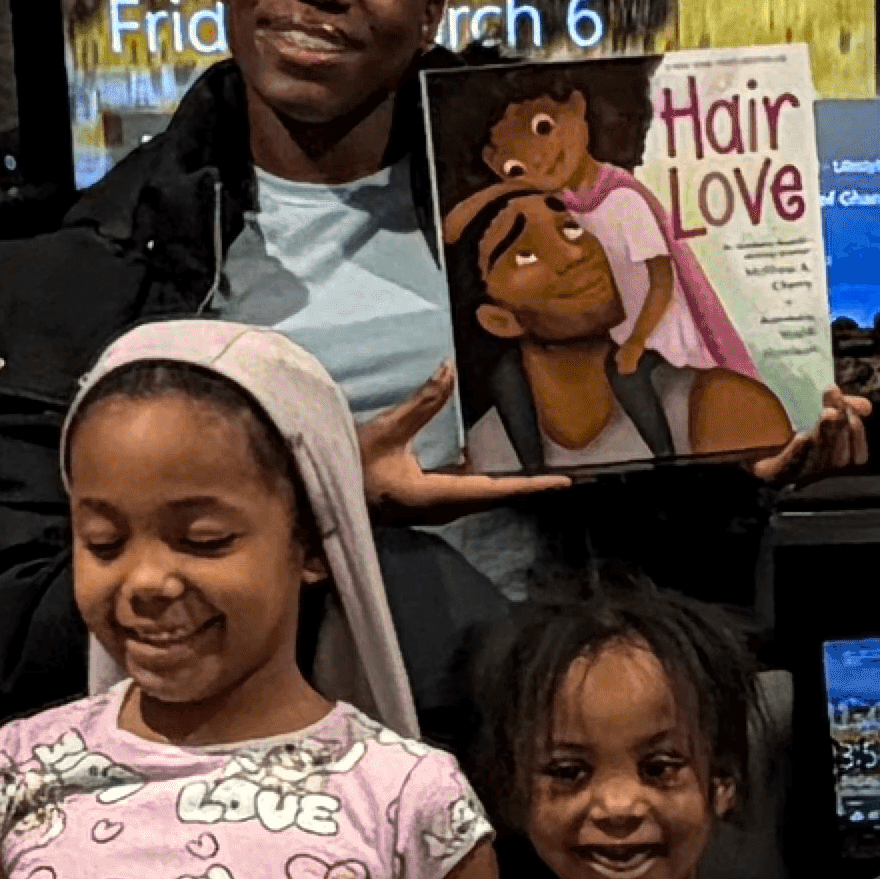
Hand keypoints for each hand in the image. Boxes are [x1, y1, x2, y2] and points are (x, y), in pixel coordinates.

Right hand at [360, 370, 571, 524]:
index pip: (494, 491)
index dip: (531, 486)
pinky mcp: (424, 503)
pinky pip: (464, 492)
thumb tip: (449, 369)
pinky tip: (485, 464)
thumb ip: (421, 403)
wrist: (316, 504)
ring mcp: (432, 509)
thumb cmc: (347, 469)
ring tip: (536, 473)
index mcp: (436, 496)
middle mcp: (440, 509)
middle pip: (494, 496)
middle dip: (527, 486)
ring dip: (506, 485)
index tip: (564, 484)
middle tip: (560, 478)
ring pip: (479, 497)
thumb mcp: (384, 433)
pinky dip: (484, 481)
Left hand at [752, 387, 873, 487]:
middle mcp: (815, 470)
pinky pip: (789, 466)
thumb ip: (842, 406)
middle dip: (839, 429)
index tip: (853, 412)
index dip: (858, 435)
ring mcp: (793, 473)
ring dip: (824, 437)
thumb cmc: (783, 420)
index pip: (857, 456)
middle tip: (835, 407)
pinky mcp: (770, 472)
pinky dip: (798, 452)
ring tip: (825, 415)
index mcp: (828, 457)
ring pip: (818, 462)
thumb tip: (866, 407)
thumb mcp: (817, 407)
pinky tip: (803, 436)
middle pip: (838, 458)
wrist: (743, 427)